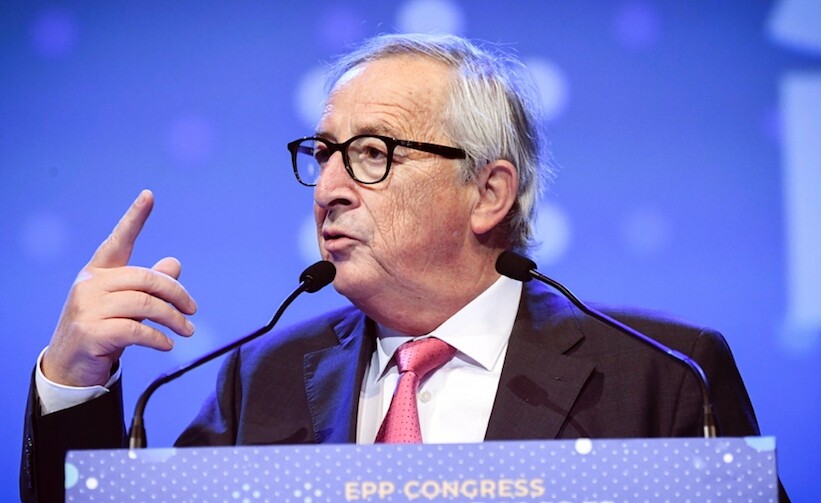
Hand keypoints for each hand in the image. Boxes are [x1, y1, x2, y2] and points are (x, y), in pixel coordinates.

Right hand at [41, 190, 197, 386]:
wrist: (70, 366)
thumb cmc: (102, 329)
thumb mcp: (127, 305)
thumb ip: (149, 286)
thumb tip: (174, 264)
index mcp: (98, 272)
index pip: (118, 240)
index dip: (134, 218)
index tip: (149, 195)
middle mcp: (90, 284)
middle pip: (146, 278)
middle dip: (176, 294)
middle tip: (192, 310)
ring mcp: (87, 307)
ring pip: (145, 304)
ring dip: (173, 319)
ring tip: (188, 330)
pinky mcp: (91, 332)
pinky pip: (136, 329)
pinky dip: (158, 337)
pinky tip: (167, 343)